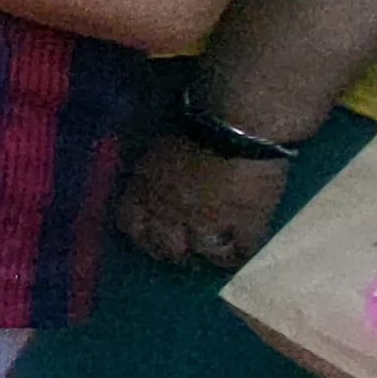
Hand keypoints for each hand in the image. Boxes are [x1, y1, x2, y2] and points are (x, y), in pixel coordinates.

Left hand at [112, 134, 295, 270]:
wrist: (236, 125)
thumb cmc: (194, 125)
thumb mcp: (159, 150)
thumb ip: (153, 174)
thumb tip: (154, 183)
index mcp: (145, 190)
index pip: (130, 225)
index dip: (141, 235)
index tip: (152, 237)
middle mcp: (170, 212)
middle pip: (165, 247)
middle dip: (174, 250)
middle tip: (187, 249)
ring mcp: (208, 221)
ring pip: (204, 251)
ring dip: (211, 252)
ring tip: (220, 250)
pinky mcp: (245, 223)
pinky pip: (243, 249)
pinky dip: (244, 251)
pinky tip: (246, 248)